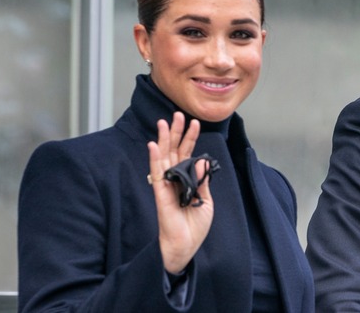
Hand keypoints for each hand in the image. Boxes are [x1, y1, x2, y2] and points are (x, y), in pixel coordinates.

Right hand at [147, 111, 213, 273]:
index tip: (194, 122)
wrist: (186, 245)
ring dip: (164, 139)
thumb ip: (203, 180)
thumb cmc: (195, 225)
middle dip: (176, 132)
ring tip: (164, 122)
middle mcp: (175, 179)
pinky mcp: (160, 193)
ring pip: (164, 157)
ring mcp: (166, 185)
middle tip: (177, 114)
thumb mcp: (206, 200)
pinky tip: (153, 145)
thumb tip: (201, 160)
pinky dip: (154, 159)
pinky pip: (157, 173)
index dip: (191, 138)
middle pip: (174, 150)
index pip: (187, 153)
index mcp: (186, 179)